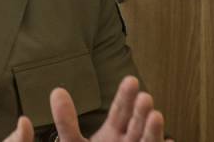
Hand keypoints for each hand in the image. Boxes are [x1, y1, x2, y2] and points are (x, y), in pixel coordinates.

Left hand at [3, 76, 172, 141]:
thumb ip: (66, 121)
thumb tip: (56, 91)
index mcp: (113, 132)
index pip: (121, 110)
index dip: (126, 96)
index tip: (131, 80)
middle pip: (136, 124)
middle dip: (141, 111)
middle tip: (144, 97)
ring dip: (153, 131)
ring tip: (156, 116)